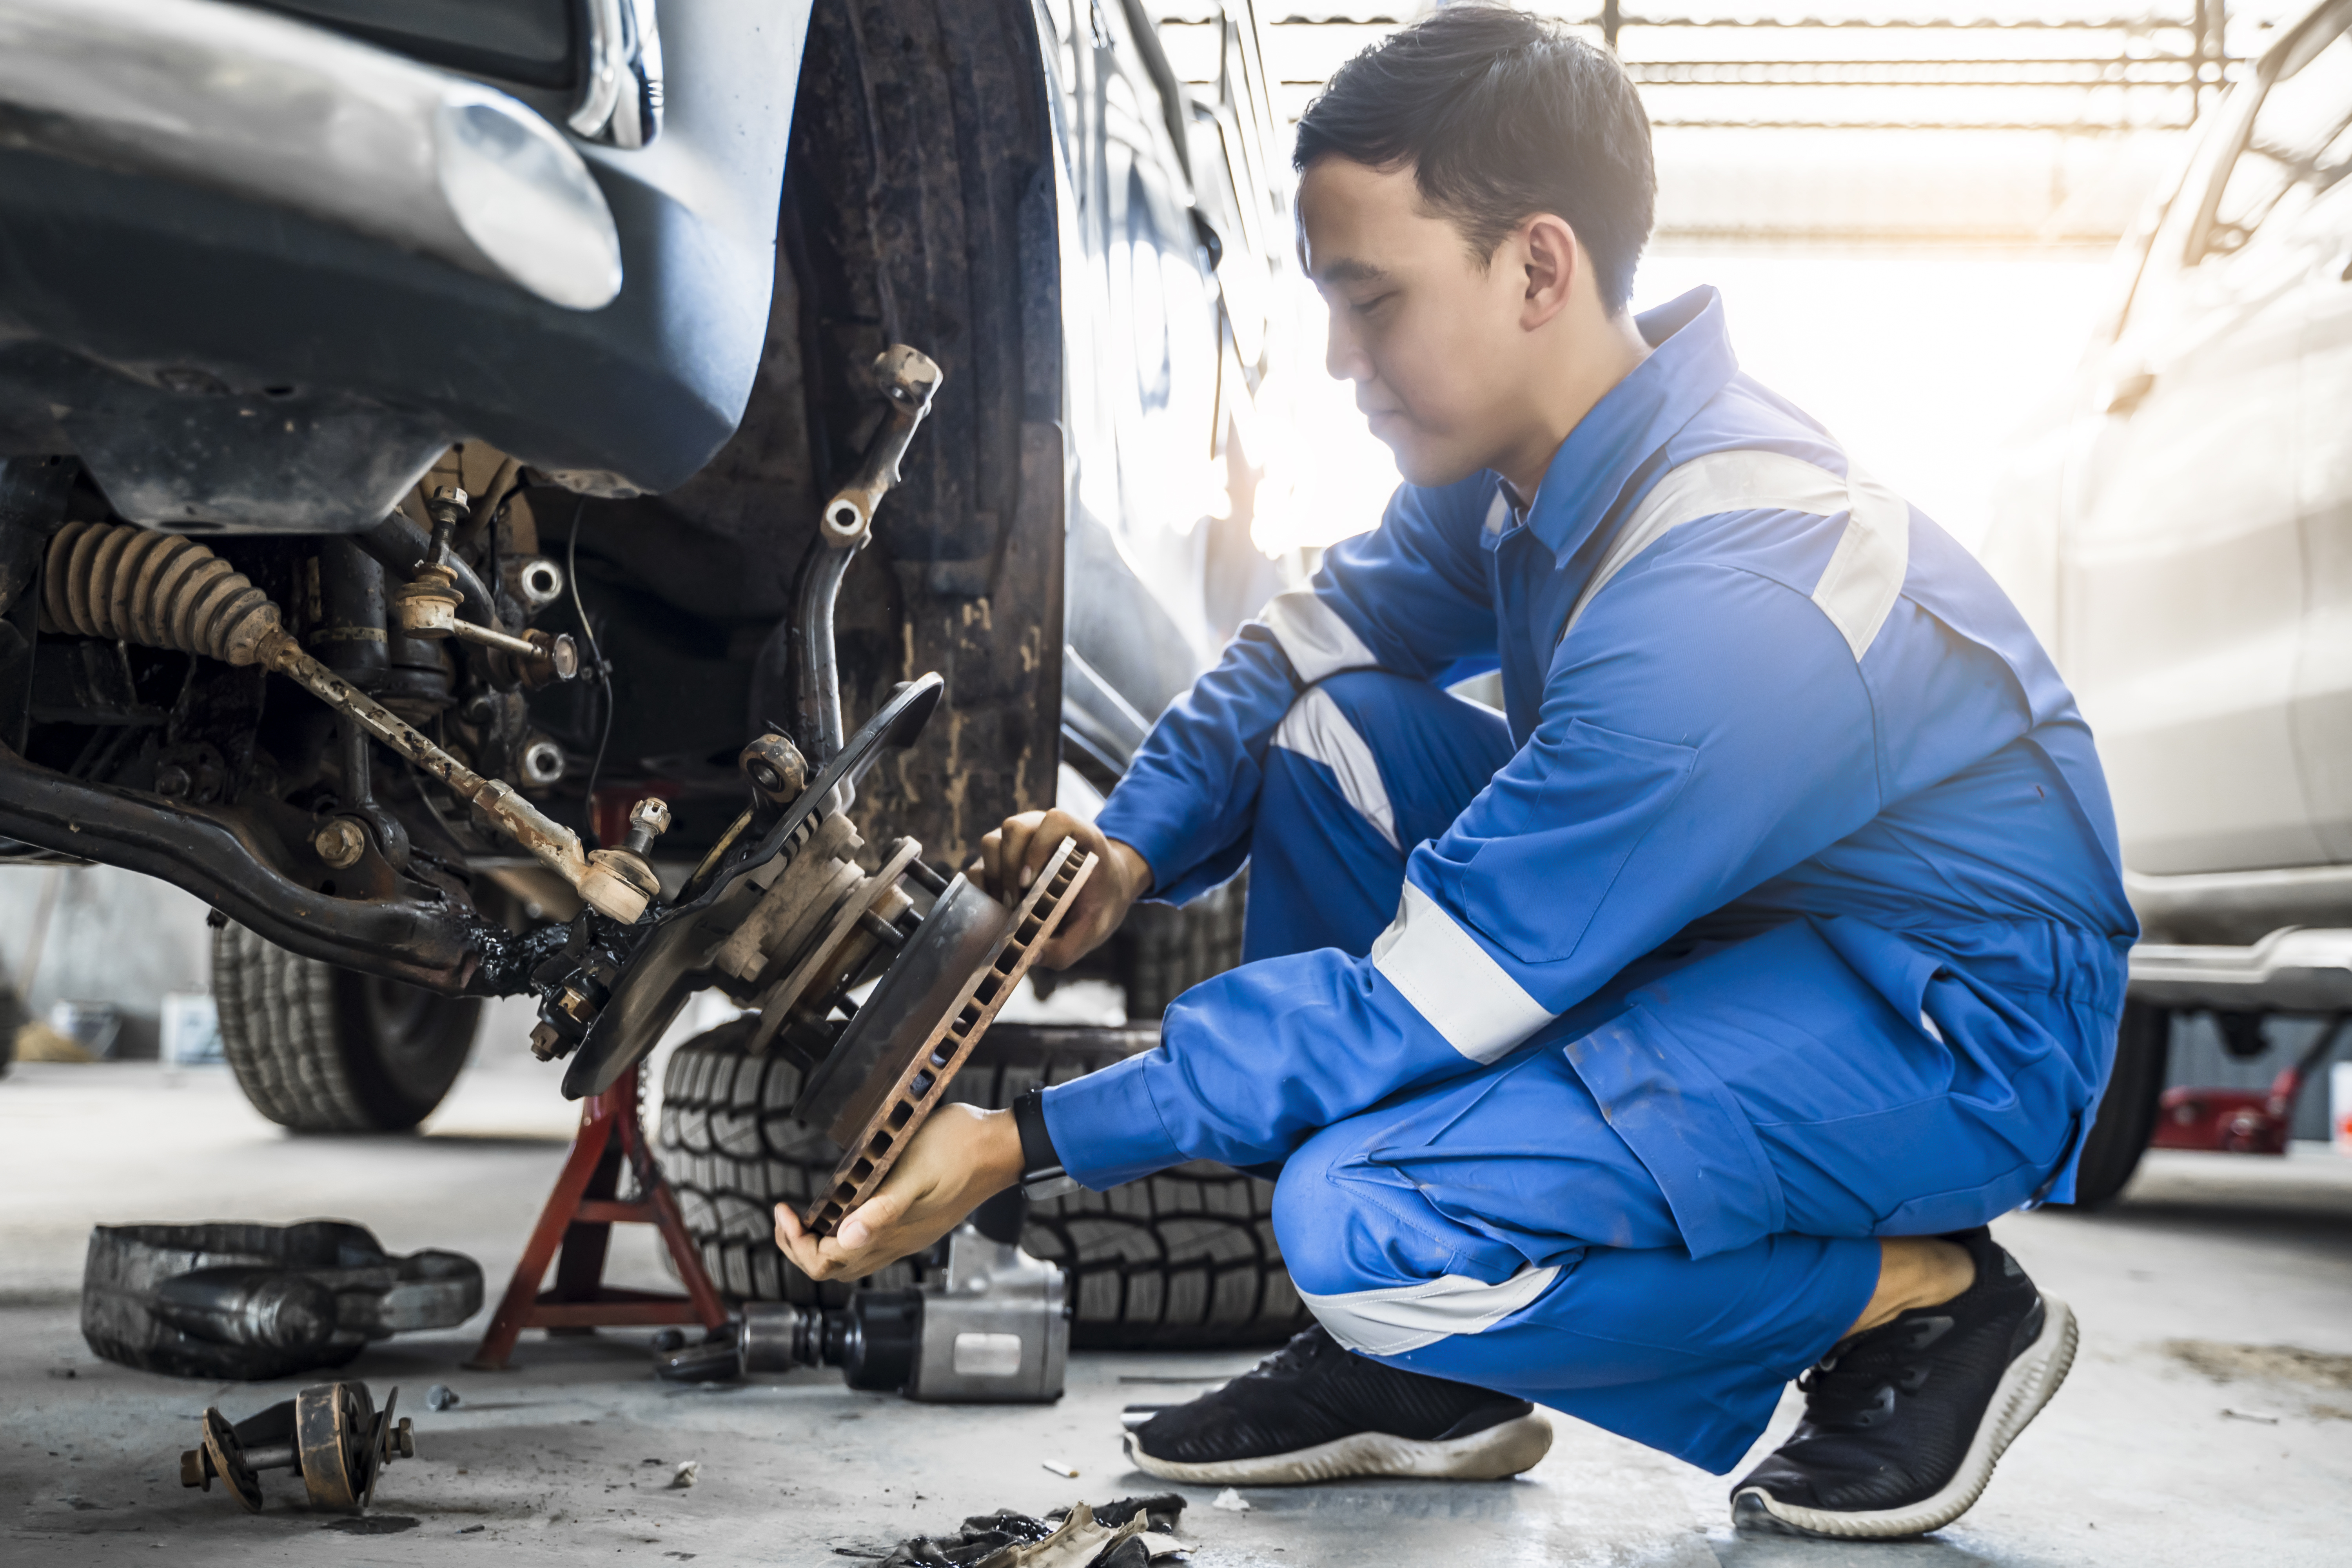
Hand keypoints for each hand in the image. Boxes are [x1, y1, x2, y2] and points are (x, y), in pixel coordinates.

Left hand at [773, 1103, 1023, 1280]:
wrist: (1001, 1146)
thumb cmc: (961, 1148)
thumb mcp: (915, 1171)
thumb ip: (882, 1207)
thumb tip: (846, 1235)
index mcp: (892, 1232)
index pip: (827, 1261)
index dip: (797, 1242)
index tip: (785, 1210)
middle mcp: (897, 1241)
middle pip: (833, 1268)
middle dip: (800, 1247)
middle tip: (786, 1216)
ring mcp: (907, 1234)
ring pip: (850, 1259)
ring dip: (820, 1243)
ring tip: (806, 1215)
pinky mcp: (916, 1223)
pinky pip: (870, 1244)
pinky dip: (844, 1234)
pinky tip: (843, 1208)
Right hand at [976, 808, 1151, 968]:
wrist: (1104, 890)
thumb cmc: (1101, 904)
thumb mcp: (1094, 929)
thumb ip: (1069, 945)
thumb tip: (1032, 956)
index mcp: (1078, 835)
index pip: (1055, 821)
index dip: (1039, 846)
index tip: (1032, 881)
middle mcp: (1044, 829)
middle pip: (1015, 830)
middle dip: (1010, 869)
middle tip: (1017, 904)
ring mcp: (1021, 841)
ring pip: (992, 842)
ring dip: (994, 875)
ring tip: (1007, 906)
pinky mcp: (1002, 858)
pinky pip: (980, 863)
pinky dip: (982, 885)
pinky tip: (997, 907)